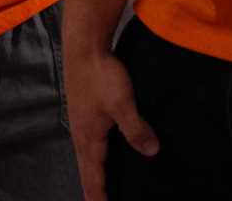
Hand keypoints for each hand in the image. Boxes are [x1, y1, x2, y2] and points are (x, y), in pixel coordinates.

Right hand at [67, 48, 158, 200]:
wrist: (84, 45)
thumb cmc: (100, 74)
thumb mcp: (123, 104)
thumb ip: (136, 130)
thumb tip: (151, 151)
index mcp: (88, 138)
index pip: (93, 178)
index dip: (98, 198)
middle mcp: (80, 133)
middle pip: (86, 170)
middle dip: (94, 189)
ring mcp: (80, 121)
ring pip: (87, 155)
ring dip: (93, 172)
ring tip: (101, 183)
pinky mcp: (84, 109)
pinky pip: (88, 141)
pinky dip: (94, 155)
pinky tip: (103, 150)